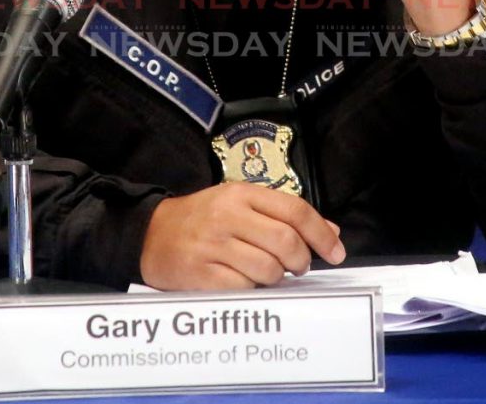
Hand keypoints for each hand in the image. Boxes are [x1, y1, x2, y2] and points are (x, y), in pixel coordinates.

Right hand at [139, 183, 345, 289]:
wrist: (149, 233)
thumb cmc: (201, 219)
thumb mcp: (240, 204)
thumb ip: (283, 215)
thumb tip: (330, 231)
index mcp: (242, 194)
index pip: (295, 210)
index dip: (321, 234)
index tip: (336, 252)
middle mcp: (228, 215)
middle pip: (286, 241)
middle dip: (301, 260)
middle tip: (298, 267)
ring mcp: (213, 244)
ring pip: (268, 269)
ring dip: (276, 278)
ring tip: (265, 274)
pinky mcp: (200, 274)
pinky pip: (243, 289)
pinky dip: (251, 291)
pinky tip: (243, 283)